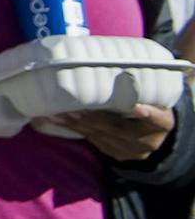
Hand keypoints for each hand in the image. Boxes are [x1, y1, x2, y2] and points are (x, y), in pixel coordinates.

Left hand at [44, 102, 175, 161]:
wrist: (153, 135)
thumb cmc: (147, 105)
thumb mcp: (151, 98)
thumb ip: (136, 89)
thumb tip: (106, 64)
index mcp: (163, 123)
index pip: (158, 119)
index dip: (148, 114)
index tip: (137, 107)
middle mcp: (149, 140)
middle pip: (118, 128)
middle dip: (92, 118)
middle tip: (70, 108)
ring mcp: (131, 151)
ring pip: (101, 136)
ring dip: (76, 124)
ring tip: (56, 113)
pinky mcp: (117, 154)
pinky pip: (94, 140)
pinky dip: (76, 128)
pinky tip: (59, 120)